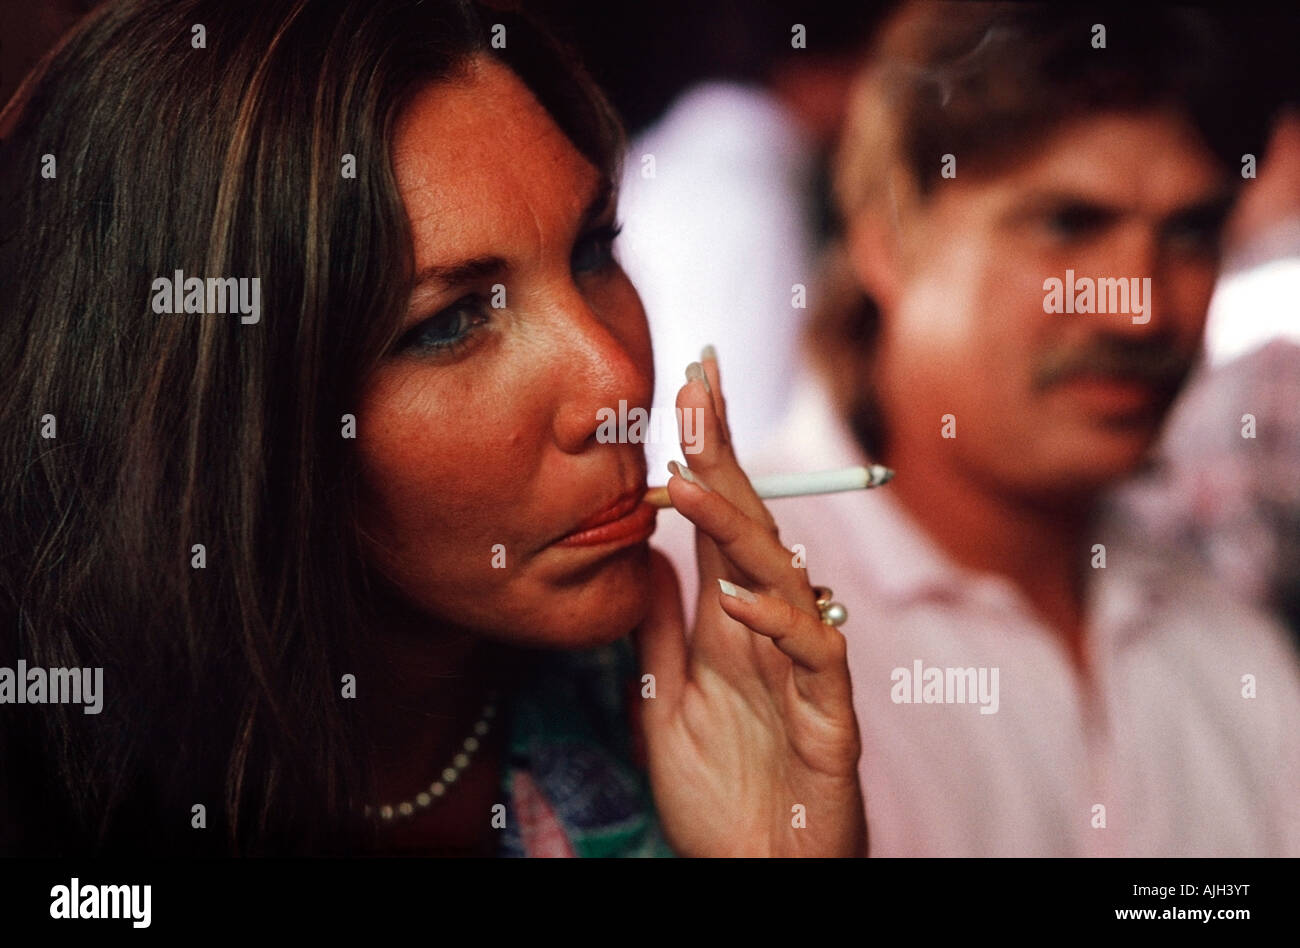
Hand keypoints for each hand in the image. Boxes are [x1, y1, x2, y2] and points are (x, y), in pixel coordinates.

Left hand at [634, 348, 865, 856]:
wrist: (760, 875)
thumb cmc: (722, 795)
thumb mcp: (663, 703)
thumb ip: (656, 632)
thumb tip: (640, 555)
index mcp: (731, 622)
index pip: (717, 520)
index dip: (704, 452)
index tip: (684, 384)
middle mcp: (771, 631)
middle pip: (751, 525)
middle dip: (724, 453)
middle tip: (696, 381)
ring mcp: (804, 670)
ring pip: (784, 578)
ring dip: (737, 526)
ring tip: (690, 477)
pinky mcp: (829, 720)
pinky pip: (812, 659)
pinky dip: (778, 625)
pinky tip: (736, 600)